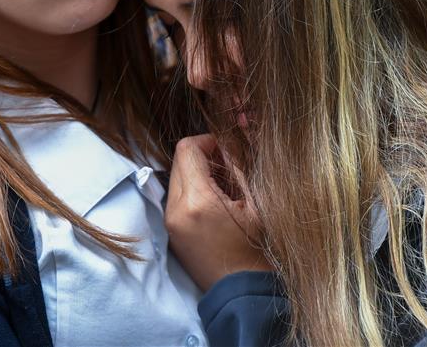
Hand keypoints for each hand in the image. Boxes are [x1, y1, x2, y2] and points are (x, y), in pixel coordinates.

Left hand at [165, 134, 270, 290]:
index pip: (187, 149)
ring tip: (223, 186)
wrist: (240, 290)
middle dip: (202, 156)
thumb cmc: (255, 248)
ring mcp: (170, 222)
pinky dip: (192, 190)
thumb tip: (234, 136)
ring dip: (196, 172)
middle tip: (226, 165)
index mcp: (198, 200)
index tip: (225, 148)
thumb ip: (241, 165)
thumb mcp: (256, 202)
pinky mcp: (171, 231)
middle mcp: (176, 209)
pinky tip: (214, 202)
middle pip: (178, 160)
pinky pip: (176, 196)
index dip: (207, 141)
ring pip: (176, 177)